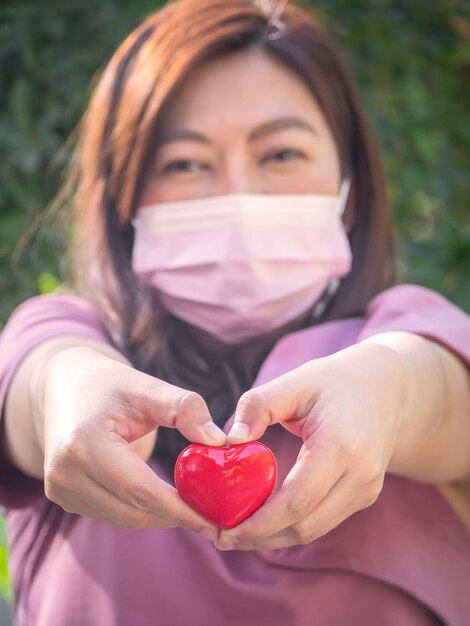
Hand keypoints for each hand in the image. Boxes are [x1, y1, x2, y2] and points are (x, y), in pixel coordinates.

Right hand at [39, 346, 225, 538]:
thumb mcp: (148, 387)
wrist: (64, 386)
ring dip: (160, 515)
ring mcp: (59, 489)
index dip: (180, 509)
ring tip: (195, 505)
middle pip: (132, 511)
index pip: (140, 490)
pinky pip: (112, 513)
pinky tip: (165, 498)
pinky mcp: (63, 496)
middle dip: (176, 517)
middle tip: (214, 517)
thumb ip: (185, 409)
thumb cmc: (110, 384)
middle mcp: (65, 473)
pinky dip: (141, 509)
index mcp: (84, 444)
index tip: (215, 519)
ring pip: (123, 518)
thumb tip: (219, 441)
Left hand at [217, 342, 407, 549]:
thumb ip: (258, 406)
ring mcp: (367, 489)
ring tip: (238, 532)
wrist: (388, 387)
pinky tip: (266, 520)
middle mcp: (360, 474)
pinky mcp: (365, 494)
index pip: (297, 500)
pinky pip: (324, 520)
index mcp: (341, 445)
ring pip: (315, 530)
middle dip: (261, 537)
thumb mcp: (295, 381)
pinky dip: (293, 526)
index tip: (225, 529)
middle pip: (305, 525)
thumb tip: (230, 440)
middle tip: (223, 537)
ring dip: (275, 537)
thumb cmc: (336, 381)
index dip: (260, 522)